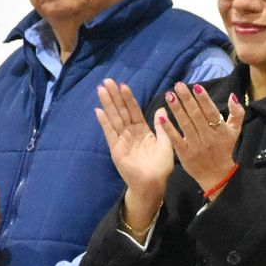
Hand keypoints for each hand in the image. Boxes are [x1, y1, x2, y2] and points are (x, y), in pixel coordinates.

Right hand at [94, 79, 174, 210]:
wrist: (153, 184)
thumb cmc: (161, 166)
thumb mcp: (166, 142)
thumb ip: (162, 126)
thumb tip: (161, 108)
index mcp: (143, 131)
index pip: (134, 111)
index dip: (129, 98)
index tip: (123, 85)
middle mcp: (130, 133)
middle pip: (121, 111)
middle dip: (115, 96)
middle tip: (107, 81)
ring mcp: (122, 140)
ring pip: (114, 118)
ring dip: (107, 104)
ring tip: (101, 90)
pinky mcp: (116, 149)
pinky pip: (110, 133)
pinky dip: (104, 122)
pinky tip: (99, 110)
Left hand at [157, 83, 242, 195]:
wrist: (217, 175)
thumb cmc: (225, 149)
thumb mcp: (235, 131)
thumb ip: (237, 113)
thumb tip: (232, 96)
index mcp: (220, 130)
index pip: (211, 112)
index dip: (204, 100)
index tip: (196, 87)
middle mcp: (208, 137)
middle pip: (196, 116)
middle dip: (187, 99)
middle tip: (178, 86)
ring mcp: (196, 145)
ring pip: (185, 125)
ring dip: (176, 109)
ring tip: (169, 95)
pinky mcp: (185, 154)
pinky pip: (176, 139)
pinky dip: (169, 128)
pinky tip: (161, 117)